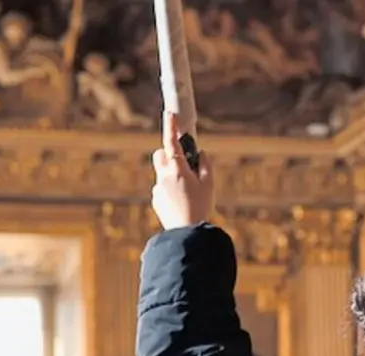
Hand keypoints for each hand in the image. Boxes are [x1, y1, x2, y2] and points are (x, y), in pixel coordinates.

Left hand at [151, 111, 213, 230]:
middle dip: (168, 154)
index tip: (170, 114)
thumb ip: (204, 164)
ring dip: (171, 174)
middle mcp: (163, 177)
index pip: (171, 142)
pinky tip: (181, 203)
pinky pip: (162, 188)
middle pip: (160, 155)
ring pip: (162, 173)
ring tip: (187, 191)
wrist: (187, 234)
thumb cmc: (200, 208)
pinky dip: (170, 190)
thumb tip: (200, 153)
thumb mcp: (209, 185)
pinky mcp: (156, 200)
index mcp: (177, 170)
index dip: (171, 126)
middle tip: (183, 162)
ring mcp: (158, 189)